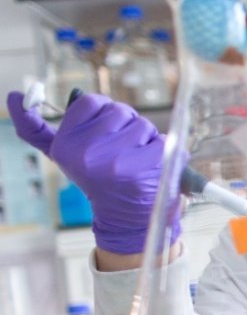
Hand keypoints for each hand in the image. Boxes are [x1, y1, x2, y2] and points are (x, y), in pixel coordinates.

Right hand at [6, 92, 179, 254]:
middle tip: (122, 153)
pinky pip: (163, 139)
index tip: (104, 135)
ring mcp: (118, 160)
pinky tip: (152, 167)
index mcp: (65, 146)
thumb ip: (36, 130)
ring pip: (144, 124)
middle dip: (126, 126)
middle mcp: (87, 153)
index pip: (91, 101)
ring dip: (146, 139)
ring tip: (136, 162)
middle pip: (120, 111)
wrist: (126, 218)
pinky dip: (163, 150)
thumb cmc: (97, 178)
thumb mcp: (62, 155)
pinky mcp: (148, 165)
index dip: (104, 114)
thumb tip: (12, 96)